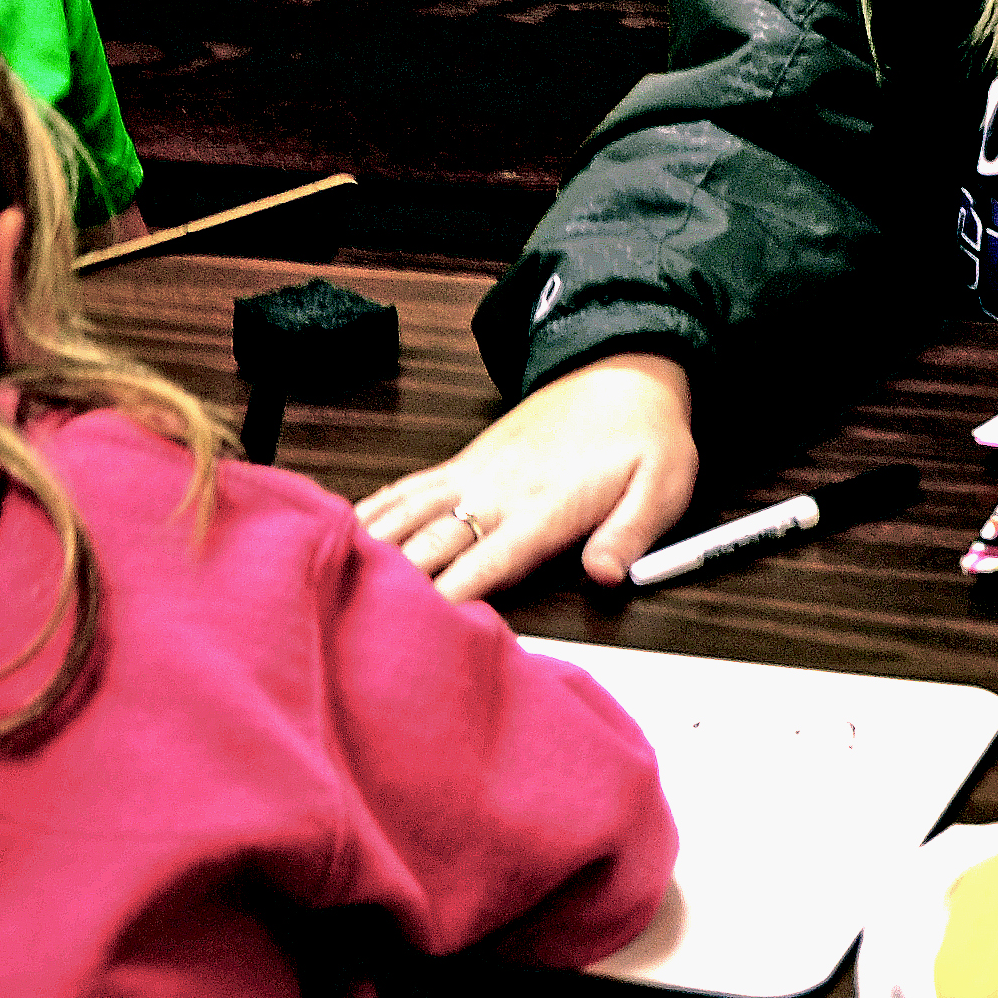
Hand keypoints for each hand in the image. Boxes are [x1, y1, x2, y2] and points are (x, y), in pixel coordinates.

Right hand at [357, 353, 699, 600]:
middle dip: (399, 581)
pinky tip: (348, 530)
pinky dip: (376, 509)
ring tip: (334, 580)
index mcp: (546, 504)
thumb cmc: (645, 435)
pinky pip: (409, 487)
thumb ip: (632, 533)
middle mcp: (500, 489)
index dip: (454, 594)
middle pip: (435, 541)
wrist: (623, 370)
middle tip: (363, 620)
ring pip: (410, 511)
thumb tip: (605, 575)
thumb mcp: (663, 485)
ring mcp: (476, 472)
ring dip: (375, 544)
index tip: (423, 627)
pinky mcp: (466, 461)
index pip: (492, 559)